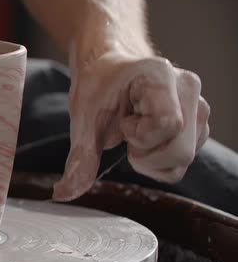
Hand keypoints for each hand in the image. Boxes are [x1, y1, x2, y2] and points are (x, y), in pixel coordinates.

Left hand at [53, 52, 209, 200]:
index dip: (141, 136)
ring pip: (185, 158)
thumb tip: (63, 194)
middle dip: (147, 154)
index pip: (167, 126)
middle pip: (181, 150)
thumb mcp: (82, 117)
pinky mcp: (198, 121)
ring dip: (153, 159)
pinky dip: (161, 161)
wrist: (109, 67)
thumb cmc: (97, 85)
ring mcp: (198, 105)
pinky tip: (146, 140)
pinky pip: (185, 160)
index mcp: (159, 77)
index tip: (123, 125)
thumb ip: (80, 156)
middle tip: (126, 136)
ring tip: (135, 134)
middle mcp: (187, 88)